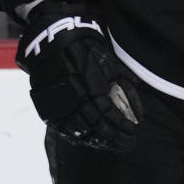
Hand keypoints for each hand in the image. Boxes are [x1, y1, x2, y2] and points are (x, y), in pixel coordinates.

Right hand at [16, 0, 141, 150]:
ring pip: (81, 132)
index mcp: (92, 88)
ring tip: (110, 143)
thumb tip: (135, 107)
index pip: (111, 118)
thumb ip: (121, 84)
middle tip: (126, 143)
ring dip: (98, 140)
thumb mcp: (108, 62)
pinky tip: (88, 140)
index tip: (133, 133)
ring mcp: (60, 105)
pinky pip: (63, 129)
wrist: (52, 40)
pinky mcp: (48, 107)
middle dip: (114, 139)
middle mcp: (76, 100)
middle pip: (98, 129)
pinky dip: (77, 137)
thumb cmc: (84, 47)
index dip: (123, 129)